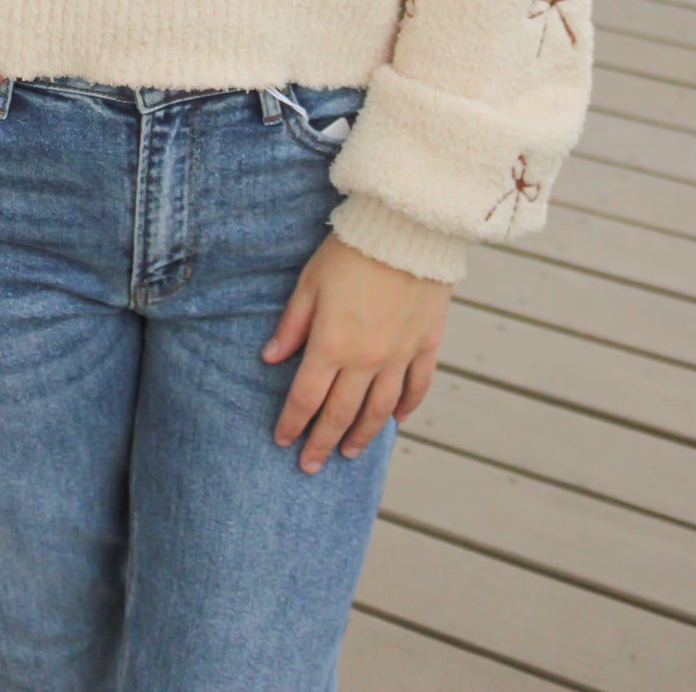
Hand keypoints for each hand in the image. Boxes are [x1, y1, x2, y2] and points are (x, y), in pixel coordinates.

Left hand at [262, 231, 450, 472]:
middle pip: (340, 414)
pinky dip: (406, 408)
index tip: (282, 441)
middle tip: (310, 466)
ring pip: (379, 410)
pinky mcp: (426, 344)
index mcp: (331, 345)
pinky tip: (396, 420)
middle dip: (322, 443)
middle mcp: (366, 360)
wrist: (406, 229)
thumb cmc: (350, 251)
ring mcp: (399, 356)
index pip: (306, 398)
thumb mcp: (309, 283)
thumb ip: (292, 325)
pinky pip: (417, 387)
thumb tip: (269, 358)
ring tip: (349, 453)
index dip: (292, 423)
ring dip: (362, 435)